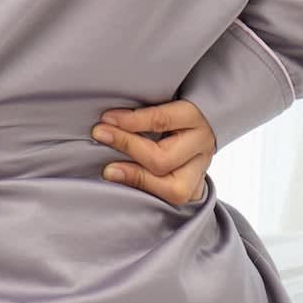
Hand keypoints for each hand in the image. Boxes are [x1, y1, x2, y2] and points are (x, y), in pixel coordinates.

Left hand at [91, 100, 215, 205]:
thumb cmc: (173, 112)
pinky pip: (172, 200)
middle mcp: (202, 145)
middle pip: (163, 158)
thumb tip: (108, 119)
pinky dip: (146, 193)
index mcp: (195, 117)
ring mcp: (201, 170)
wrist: (201, 127)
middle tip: (101, 136)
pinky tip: (125, 184)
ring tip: (109, 170)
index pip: (162, 120)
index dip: (131, 121)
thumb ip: (142, 111)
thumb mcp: (164, 102)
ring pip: (174, 189)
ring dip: (136, 178)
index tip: (106, 119)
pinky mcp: (196, 189)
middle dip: (127, 147)